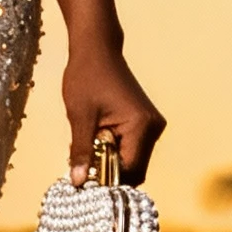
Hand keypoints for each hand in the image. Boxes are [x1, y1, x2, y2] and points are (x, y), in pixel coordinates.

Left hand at [62, 44, 164, 185]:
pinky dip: (113, 152)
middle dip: (108, 173)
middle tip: (81, 168)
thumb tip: (78, 182)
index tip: (84, 182)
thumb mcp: (80, 116)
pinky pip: (131, 148)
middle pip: (134, 169)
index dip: (107, 181)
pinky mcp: (145, 123)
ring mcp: (152, 125)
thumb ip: (81, 151)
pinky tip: (95, 141)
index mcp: (141, 126)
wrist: (97, 49)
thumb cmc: (87, 77)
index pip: (129, 170)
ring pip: (132, 161)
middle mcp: (153, 128)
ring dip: (110, 163)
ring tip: (86, 150)